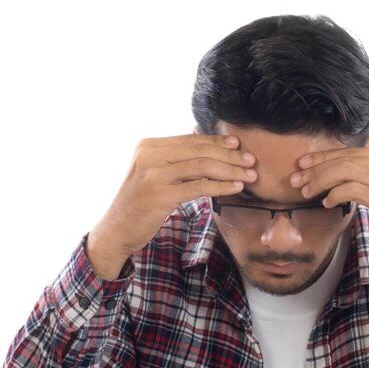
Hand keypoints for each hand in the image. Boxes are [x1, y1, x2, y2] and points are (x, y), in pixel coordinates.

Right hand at [87, 132, 257, 277]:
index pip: (191, 140)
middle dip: (230, 154)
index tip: (239, 145)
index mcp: (148, 146)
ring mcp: (153, 174)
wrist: (116, 230)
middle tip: (251, 160)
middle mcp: (149, 155)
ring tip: (249, 175)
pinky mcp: (160, 195)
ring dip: (231, 170)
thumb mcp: (152, 172)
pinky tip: (236, 188)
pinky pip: (199, 186)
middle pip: (200, 150)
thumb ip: (173, 157)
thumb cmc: (139, 202)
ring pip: (203, 166)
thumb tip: (202, 137)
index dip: (218, 141)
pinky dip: (221, 186)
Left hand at [289, 146, 368, 272]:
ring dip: (320, 181)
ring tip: (307, 192)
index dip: (324, 157)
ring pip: (344, 171)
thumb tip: (346, 162)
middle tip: (296, 179)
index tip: (303, 164)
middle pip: (345, 159)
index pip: (351, 151)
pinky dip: (335, 194)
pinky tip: (327, 203)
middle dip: (316, 168)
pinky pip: (352, 189)